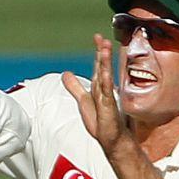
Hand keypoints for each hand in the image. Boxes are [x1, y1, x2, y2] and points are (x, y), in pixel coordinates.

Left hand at [62, 34, 132, 154]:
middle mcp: (104, 90)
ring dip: (105, 63)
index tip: (98, 37)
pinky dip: (106, 83)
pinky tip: (105, 73)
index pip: (98, 66)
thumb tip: (64, 74)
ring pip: (105, 77)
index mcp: (99, 87)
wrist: (114, 141)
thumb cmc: (101, 122)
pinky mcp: (110, 108)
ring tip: (105, 48)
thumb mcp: (83, 101)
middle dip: (102, 53)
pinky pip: (107, 93)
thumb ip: (74, 87)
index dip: (98, 52)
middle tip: (101, 38)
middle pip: (103, 68)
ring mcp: (108, 98)